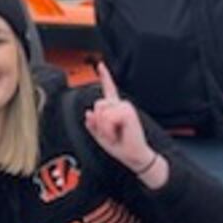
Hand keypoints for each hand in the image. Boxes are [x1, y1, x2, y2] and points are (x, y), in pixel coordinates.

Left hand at [83, 63, 164, 184]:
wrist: (134, 156)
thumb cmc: (121, 147)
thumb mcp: (101, 136)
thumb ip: (93, 124)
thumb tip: (88, 113)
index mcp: (115, 109)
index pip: (109, 90)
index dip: (104, 77)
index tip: (100, 65)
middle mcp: (120, 105)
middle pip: (97, 105)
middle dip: (98, 123)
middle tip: (110, 134)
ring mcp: (125, 107)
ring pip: (102, 112)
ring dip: (104, 128)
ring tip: (114, 135)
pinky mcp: (127, 111)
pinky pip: (108, 118)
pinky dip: (108, 130)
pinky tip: (117, 134)